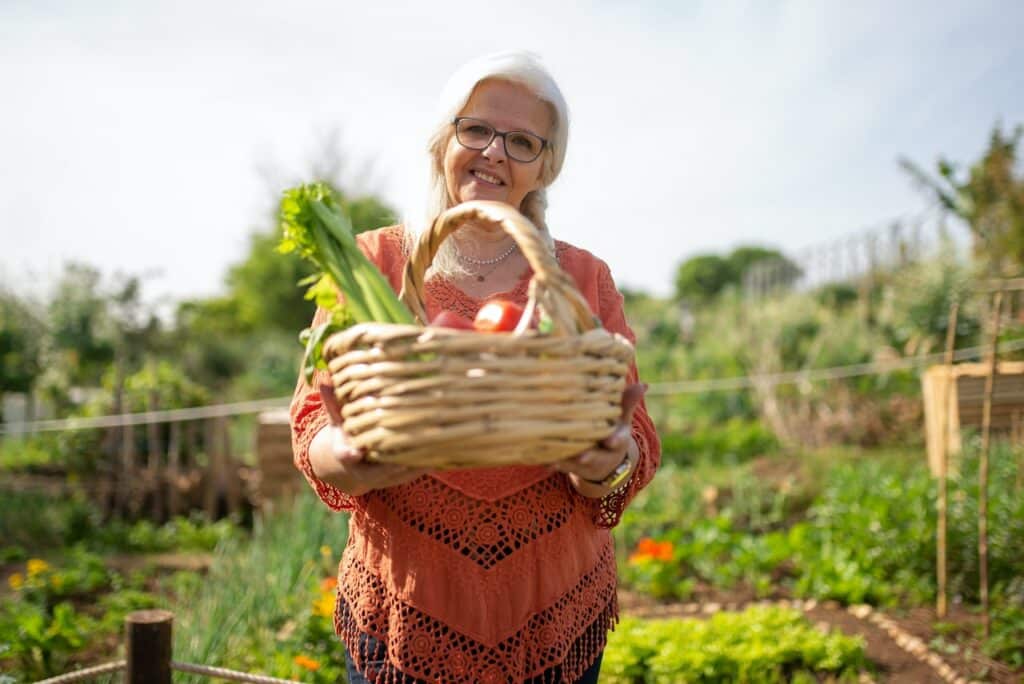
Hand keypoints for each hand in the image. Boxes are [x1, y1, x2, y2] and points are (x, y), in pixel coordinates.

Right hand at [308, 385, 430, 495]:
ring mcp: (380, 479)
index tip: (354, 452)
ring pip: (399, 472)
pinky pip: (411, 474)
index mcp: (345, 454)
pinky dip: (424, 464)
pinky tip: (440, 450)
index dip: (349, 454)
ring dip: (415, 460)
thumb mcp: (337, 422)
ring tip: (432, 442)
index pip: (346, 455)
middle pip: (378, 467)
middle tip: (411, 440)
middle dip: (394, 456)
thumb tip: (324, 379)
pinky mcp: (396, 481)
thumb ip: (333, 404)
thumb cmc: (346, 437)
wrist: (351, 468)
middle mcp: (361, 471)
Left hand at [549, 383, 646, 495]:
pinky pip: (560, 466)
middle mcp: (602, 454)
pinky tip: (542, 460)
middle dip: (589, 456)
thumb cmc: (611, 430)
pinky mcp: (570, 466)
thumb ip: (627, 402)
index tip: (610, 440)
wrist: (604, 463)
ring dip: (566, 462)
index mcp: (616, 440)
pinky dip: (552, 464)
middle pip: (596, 457)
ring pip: (575, 464)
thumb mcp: (622, 419)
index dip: (615, 440)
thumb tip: (643, 384)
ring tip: (555, 458)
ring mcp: (585, 462)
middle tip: (583, 455)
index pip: (618, 441)